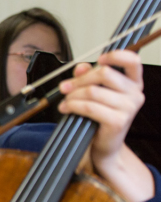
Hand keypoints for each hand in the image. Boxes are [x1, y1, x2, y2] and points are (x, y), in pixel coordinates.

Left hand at [58, 50, 153, 201]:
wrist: (104, 146)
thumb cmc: (99, 118)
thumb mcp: (95, 93)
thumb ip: (89, 77)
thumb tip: (80, 67)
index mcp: (133, 82)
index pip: (132, 60)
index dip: (115, 55)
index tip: (99, 59)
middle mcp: (135, 93)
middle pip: (104, 73)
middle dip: (79, 80)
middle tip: (65, 87)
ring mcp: (128, 108)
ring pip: (92, 91)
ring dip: (73, 95)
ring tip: (65, 101)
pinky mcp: (118, 121)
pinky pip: (89, 107)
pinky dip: (73, 106)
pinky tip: (66, 108)